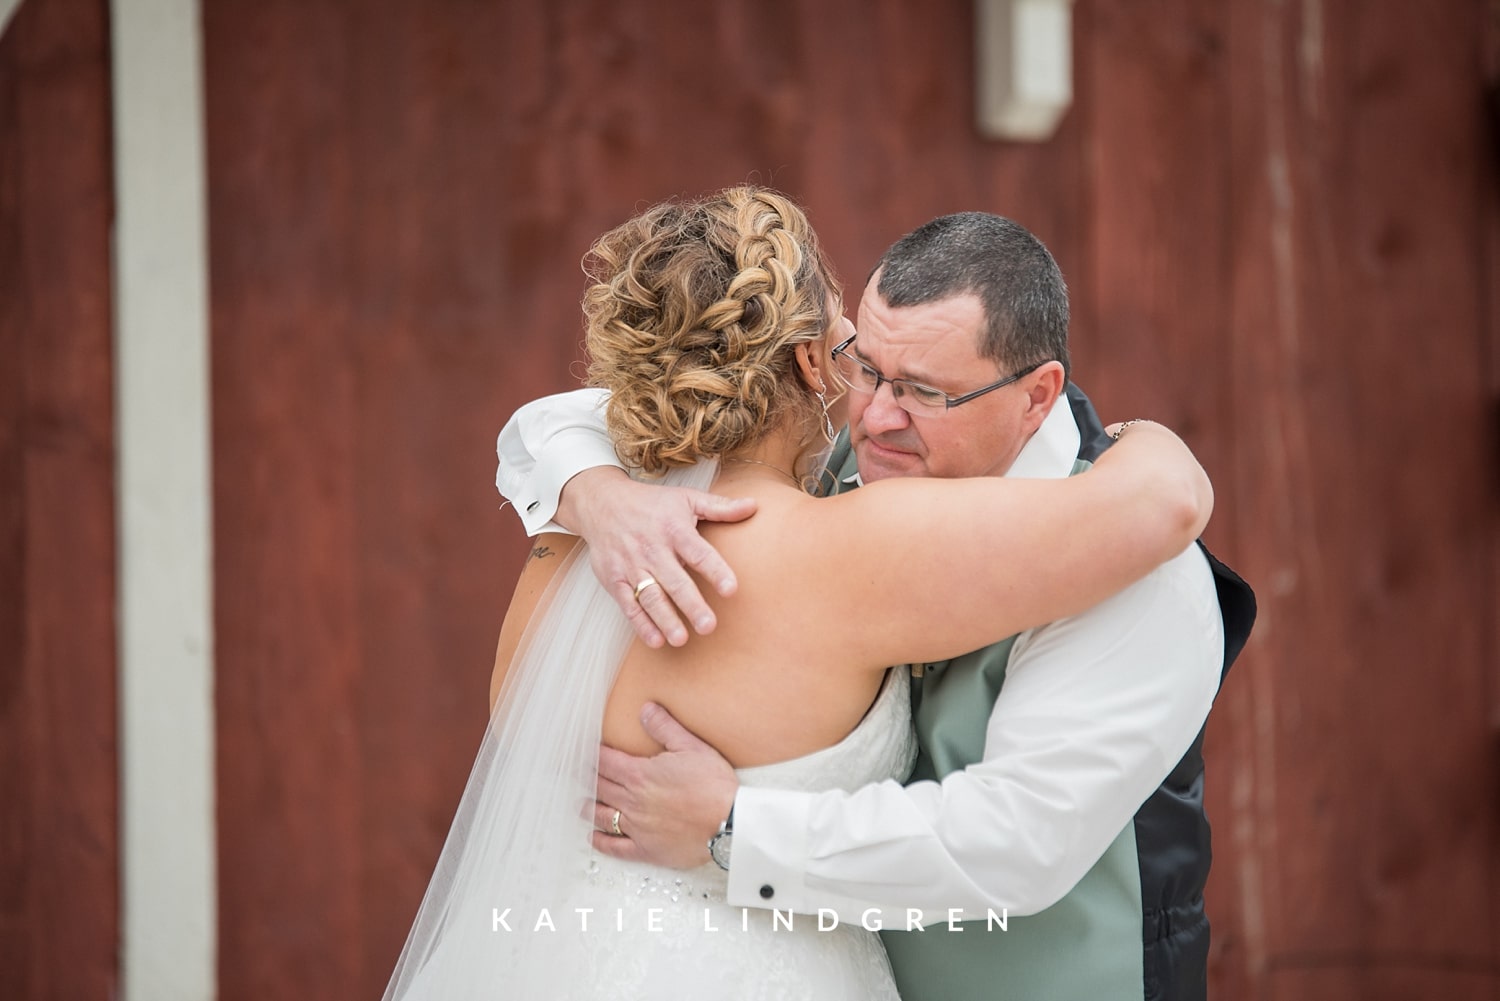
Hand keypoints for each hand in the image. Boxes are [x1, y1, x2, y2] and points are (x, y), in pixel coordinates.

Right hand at [559, 467, 756, 646]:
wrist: (602, 504)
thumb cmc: (651, 504)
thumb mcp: (686, 498)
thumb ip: (720, 507)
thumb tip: (754, 506)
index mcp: (674, 529)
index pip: (698, 552)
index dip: (715, 571)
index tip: (731, 590)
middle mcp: (652, 548)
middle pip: (674, 581)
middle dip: (690, 604)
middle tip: (708, 626)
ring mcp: (631, 565)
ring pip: (650, 596)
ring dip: (665, 619)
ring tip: (682, 639)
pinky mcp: (614, 579)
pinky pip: (628, 604)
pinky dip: (641, 623)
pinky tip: (656, 640)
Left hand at [591, 703, 738, 867]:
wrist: (728, 823)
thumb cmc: (714, 786)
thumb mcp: (692, 747)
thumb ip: (665, 727)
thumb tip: (646, 710)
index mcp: (640, 775)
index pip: (605, 762)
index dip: (592, 755)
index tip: (585, 752)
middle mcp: (633, 801)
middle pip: (600, 787)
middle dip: (588, 778)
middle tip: (579, 775)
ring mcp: (637, 827)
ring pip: (603, 816)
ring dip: (590, 808)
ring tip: (583, 804)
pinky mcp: (646, 849)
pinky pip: (616, 847)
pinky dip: (601, 842)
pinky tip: (594, 837)